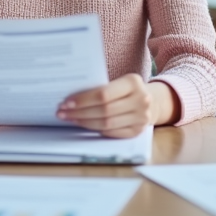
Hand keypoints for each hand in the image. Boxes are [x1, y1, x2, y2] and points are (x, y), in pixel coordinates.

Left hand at [56, 74, 178, 137]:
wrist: (152, 101)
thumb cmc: (127, 90)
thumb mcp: (120, 82)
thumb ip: (102, 88)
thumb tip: (72, 98)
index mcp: (133, 82)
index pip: (103, 94)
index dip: (83, 100)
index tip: (66, 102)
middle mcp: (141, 100)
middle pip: (104, 110)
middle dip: (80, 112)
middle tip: (63, 113)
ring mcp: (141, 118)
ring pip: (106, 124)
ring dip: (84, 122)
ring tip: (70, 118)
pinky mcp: (137, 131)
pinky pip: (112, 132)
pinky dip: (96, 129)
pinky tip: (84, 125)